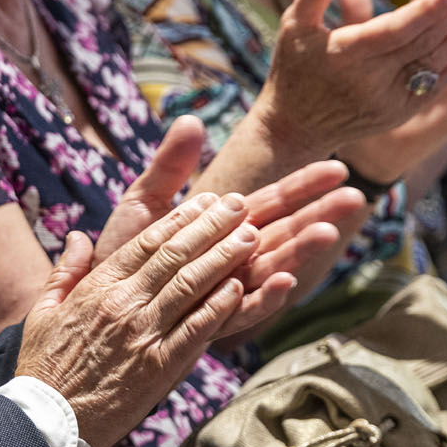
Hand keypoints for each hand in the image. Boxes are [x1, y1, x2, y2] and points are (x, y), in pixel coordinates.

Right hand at [15, 194, 258, 446]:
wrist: (46, 424)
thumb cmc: (42, 368)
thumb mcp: (42, 312)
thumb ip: (65, 271)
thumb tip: (78, 237)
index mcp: (97, 288)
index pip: (146, 243)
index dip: (180, 218)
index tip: (204, 201)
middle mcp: (123, 305)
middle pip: (175, 255)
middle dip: (211, 226)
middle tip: (239, 204)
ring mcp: (143, 335)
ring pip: (190, 285)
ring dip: (224, 257)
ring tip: (250, 234)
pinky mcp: (159, 367)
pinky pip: (196, 329)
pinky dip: (220, 306)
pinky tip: (240, 286)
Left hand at [94, 118, 362, 334]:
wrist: (91, 310)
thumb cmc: (118, 258)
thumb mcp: (142, 206)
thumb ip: (169, 168)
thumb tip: (193, 121)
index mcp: (220, 231)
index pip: (270, 202)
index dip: (303, 184)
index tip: (337, 166)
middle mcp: (230, 261)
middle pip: (282, 232)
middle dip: (317, 214)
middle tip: (355, 195)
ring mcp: (222, 293)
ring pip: (268, 269)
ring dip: (298, 252)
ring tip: (327, 231)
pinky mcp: (205, 325)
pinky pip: (239, 312)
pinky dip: (262, 298)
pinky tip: (283, 282)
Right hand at [255, 0, 446, 155]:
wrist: (297, 129)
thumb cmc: (293, 70)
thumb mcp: (294, 27)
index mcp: (347, 57)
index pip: (395, 30)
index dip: (427, 10)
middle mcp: (373, 83)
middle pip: (425, 42)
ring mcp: (392, 101)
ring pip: (436, 62)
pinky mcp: (403, 112)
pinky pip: (436, 85)